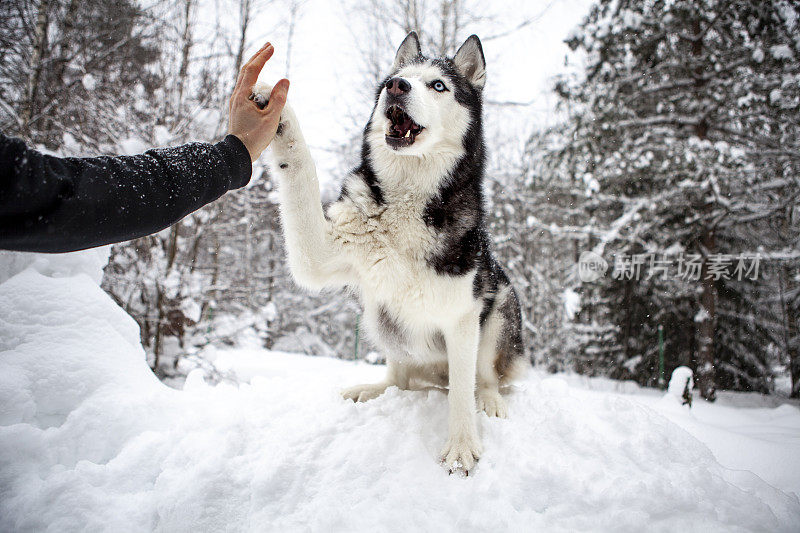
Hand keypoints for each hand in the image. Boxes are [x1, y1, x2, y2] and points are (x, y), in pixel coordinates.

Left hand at [228, 42, 289, 161]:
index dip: (263, 57)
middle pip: (246, 70)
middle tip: (268, 46)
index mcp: (243, 96)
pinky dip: (253, 78)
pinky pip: (246, 87)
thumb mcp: (271, 118)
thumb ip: (278, 98)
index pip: (253, 70)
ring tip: (264, 58)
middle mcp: (237, 96)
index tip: (272, 47)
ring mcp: (237, 102)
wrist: (238, 153)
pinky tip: (259, 80)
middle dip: (258, 57)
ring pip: (245, 78)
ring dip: (255, 67)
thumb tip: (285, 80)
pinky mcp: (239, 108)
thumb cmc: (254, 138)